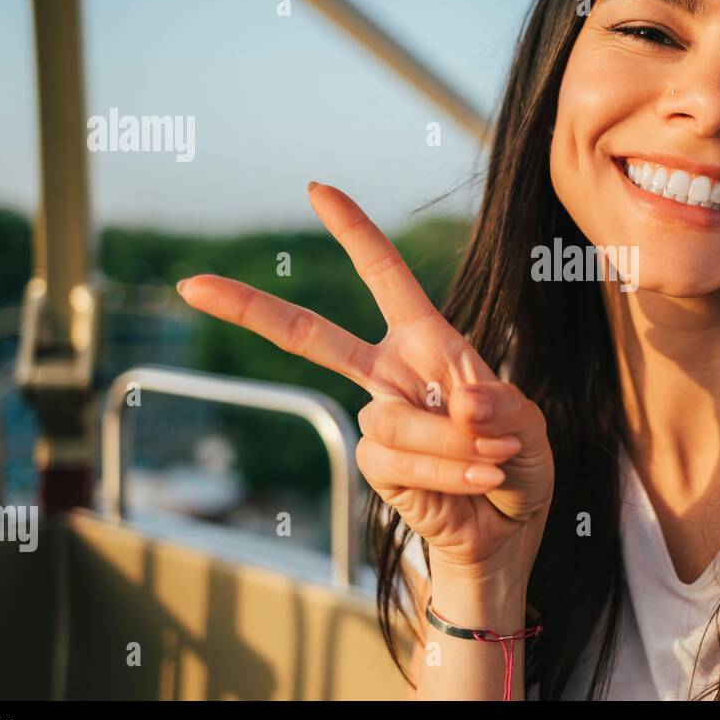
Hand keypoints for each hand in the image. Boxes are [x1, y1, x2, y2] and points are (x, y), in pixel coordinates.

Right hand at [176, 181, 554, 574]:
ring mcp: (379, 420)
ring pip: (394, 418)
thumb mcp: (526, 424)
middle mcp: (392, 374)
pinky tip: (477, 481)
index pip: (385, 279)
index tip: (317, 190)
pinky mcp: (376, 466)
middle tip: (192, 285)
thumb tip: (461, 398)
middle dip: (252, 310)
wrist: (510, 530)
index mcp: (428, 342)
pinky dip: (446, 470)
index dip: (354, 233)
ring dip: (455, 444)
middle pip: (311, 336)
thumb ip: (500, 403)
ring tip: (494, 460)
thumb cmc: (518, 463)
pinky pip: (398, 459)